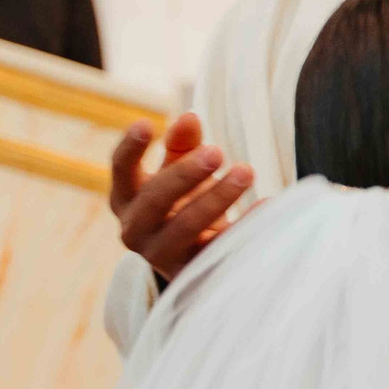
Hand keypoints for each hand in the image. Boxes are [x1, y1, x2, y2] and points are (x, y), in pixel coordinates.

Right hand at [109, 114, 255, 280]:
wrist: (191, 260)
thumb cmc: (181, 204)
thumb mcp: (178, 173)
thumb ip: (182, 145)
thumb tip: (190, 118)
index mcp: (126, 198)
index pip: (120, 169)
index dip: (131, 147)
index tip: (146, 123)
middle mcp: (135, 228)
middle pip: (155, 199)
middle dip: (185, 174)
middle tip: (217, 151)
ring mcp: (161, 254)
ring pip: (186, 226)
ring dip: (217, 198)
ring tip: (246, 171)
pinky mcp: (192, 271)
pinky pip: (220, 247)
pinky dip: (245, 225)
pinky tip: (267, 204)